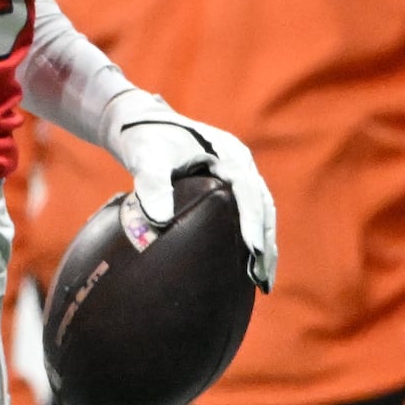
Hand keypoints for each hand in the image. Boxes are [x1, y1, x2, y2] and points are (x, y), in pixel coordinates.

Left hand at [107, 101, 275, 286]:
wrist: (138, 122)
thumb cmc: (143, 139)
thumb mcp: (145, 157)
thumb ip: (152, 184)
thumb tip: (161, 220)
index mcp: (228, 153)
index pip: (247, 191)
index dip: (253, 221)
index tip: (253, 251)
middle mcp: (239, 162)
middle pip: (263, 206)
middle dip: (266, 243)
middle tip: (262, 280)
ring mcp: (237, 173)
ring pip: (261, 212)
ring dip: (264, 245)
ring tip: (262, 282)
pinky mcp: (228, 185)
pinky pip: (248, 213)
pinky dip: (252, 238)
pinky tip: (247, 265)